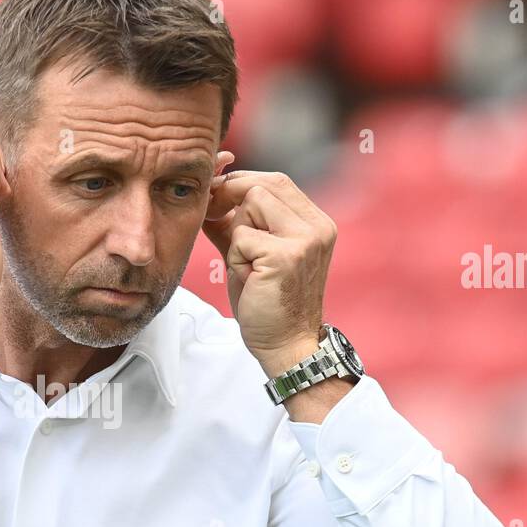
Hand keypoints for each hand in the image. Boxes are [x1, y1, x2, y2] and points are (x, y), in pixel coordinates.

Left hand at [202, 171, 336, 373]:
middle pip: (263, 185)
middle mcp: (317, 226)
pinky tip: (248, 278)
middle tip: (214, 221)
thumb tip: (210, 191)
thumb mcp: (251, 254)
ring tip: (247, 265)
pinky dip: (235, 257)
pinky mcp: (286, 256)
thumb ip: (235, 222)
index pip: (276, 181)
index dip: (242, 183)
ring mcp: (305, 239)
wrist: (285, 346)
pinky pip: (241, 235)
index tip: (218, 201)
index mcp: (315, 222)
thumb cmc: (267, 303)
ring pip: (251, 202)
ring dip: (236, 233)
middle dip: (231, 199)